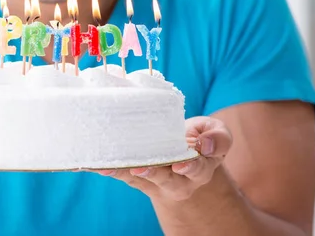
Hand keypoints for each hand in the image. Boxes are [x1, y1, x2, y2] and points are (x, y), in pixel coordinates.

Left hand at [92, 116, 232, 201]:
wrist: (184, 153)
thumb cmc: (201, 139)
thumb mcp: (217, 133)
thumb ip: (218, 137)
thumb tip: (205, 144)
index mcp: (201, 168)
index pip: (197, 169)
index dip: (190, 167)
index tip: (181, 165)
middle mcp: (179, 180)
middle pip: (167, 181)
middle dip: (154, 174)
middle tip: (141, 168)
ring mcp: (156, 180)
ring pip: (141, 179)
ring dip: (124, 172)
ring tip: (109, 165)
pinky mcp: (137, 177)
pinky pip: (123, 174)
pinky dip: (109, 168)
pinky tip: (96, 163)